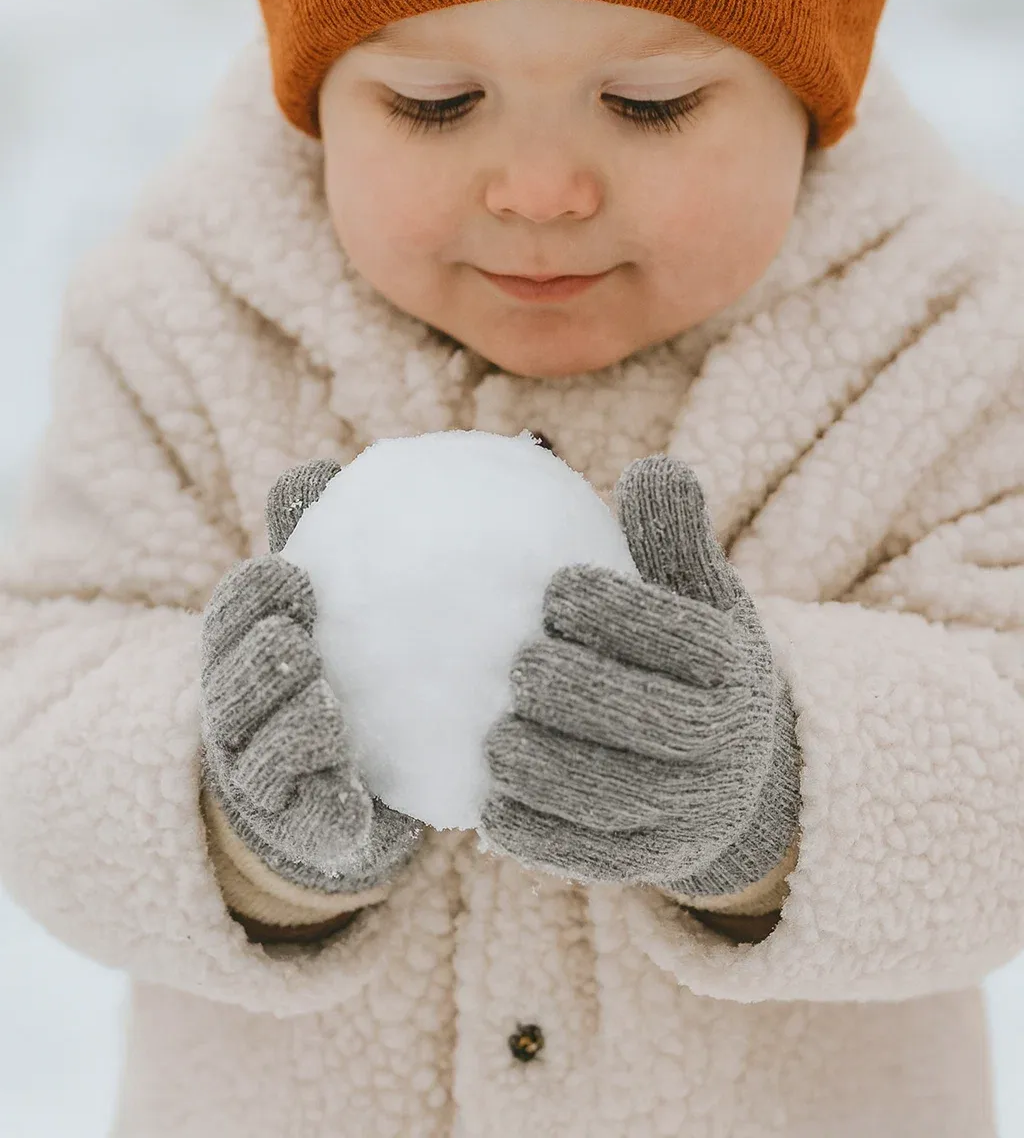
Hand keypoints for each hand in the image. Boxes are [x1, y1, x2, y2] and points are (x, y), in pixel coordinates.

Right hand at [199, 459, 423, 894]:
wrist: (346, 779)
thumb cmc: (332, 665)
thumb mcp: (326, 601)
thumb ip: (320, 536)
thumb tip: (318, 465)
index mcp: (245, 646)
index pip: (232, 614)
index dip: (254, 596)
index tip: (294, 578)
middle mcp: (241, 710)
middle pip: (234, 682)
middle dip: (260, 660)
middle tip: (299, 640)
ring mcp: (265, 775)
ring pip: (265, 752)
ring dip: (294, 726)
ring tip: (325, 705)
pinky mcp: (302, 826)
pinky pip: (309, 819)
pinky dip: (329, 810)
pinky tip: (354, 807)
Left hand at [479, 455, 800, 897]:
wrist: (737, 775)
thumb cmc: (690, 660)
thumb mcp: (700, 593)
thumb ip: (674, 535)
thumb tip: (651, 468)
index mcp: (735, 666)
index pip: (677, 636)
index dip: (612, 610)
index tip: (557, 591)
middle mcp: (725, 744)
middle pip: (645, 720)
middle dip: (573, 691)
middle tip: (521, 668)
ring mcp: (690, 810)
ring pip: (612, 794)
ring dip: (544, 766)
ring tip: (495, 739)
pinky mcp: (651, 861)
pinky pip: (589, 853)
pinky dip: (536, 830)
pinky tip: (493, 799)